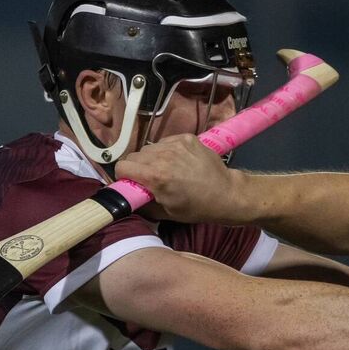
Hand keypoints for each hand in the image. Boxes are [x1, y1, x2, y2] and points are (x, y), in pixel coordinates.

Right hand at [114, 134, 249, 223]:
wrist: (226, 194)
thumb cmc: (196, 207)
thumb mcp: (165, 212)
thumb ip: (141, 202)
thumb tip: (126, 196)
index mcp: (155, 175)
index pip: (122, 166)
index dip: (124, 175)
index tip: (132, 182)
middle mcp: (163, 156)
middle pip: (134, 155)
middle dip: (137, 167)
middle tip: (150, 178)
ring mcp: (176, 144)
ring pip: (150, 148)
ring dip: (152, 158)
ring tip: (167, 169)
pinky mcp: (187, 138)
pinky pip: (165, 142)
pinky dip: (167, 150)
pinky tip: (179, 162)